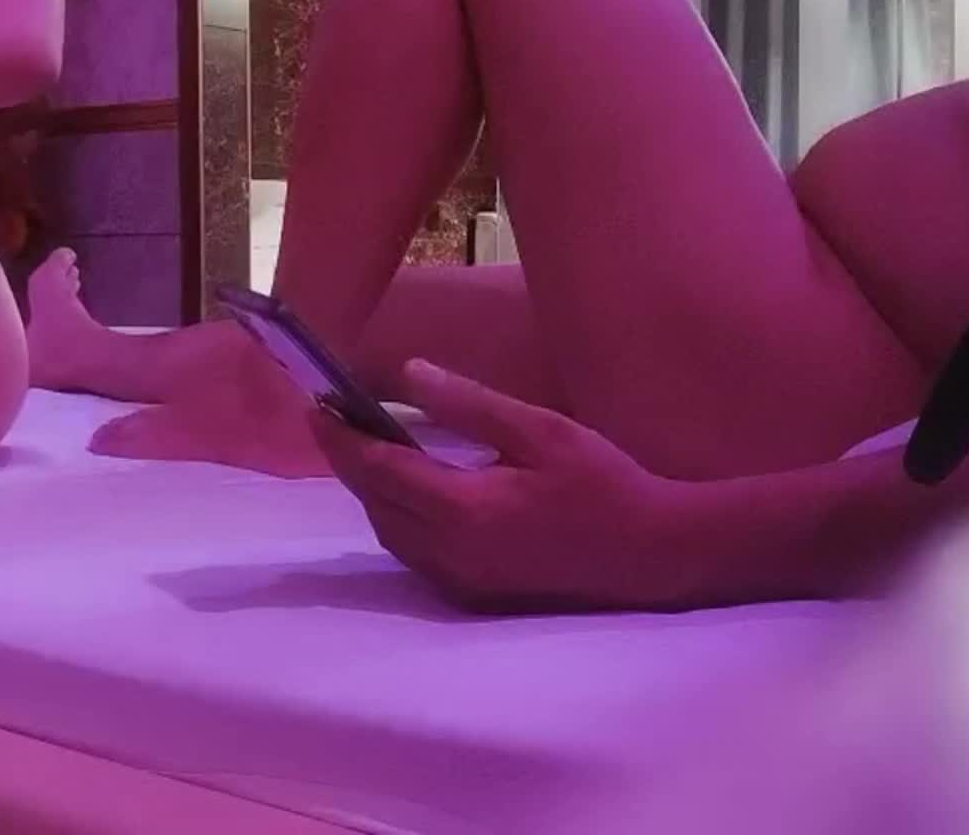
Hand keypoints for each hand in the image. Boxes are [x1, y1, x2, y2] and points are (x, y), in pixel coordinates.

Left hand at [312, 359, 701, 612]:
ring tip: (360, 445)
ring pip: (388, 531)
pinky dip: (395, 516)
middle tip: (328, 418)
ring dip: (369, 490)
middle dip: (345, 459)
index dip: (340, 436)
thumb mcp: (539, 429)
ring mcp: (459, 581)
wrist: (654, 554)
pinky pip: (412, 552)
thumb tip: (408, 374)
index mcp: (463, 509)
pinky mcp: (472, 595)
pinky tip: (403, 488)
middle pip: (373, 501)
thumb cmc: (603, 483)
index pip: (378, 469)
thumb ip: (469, 404)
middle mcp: (449, 553)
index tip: (314, 404)